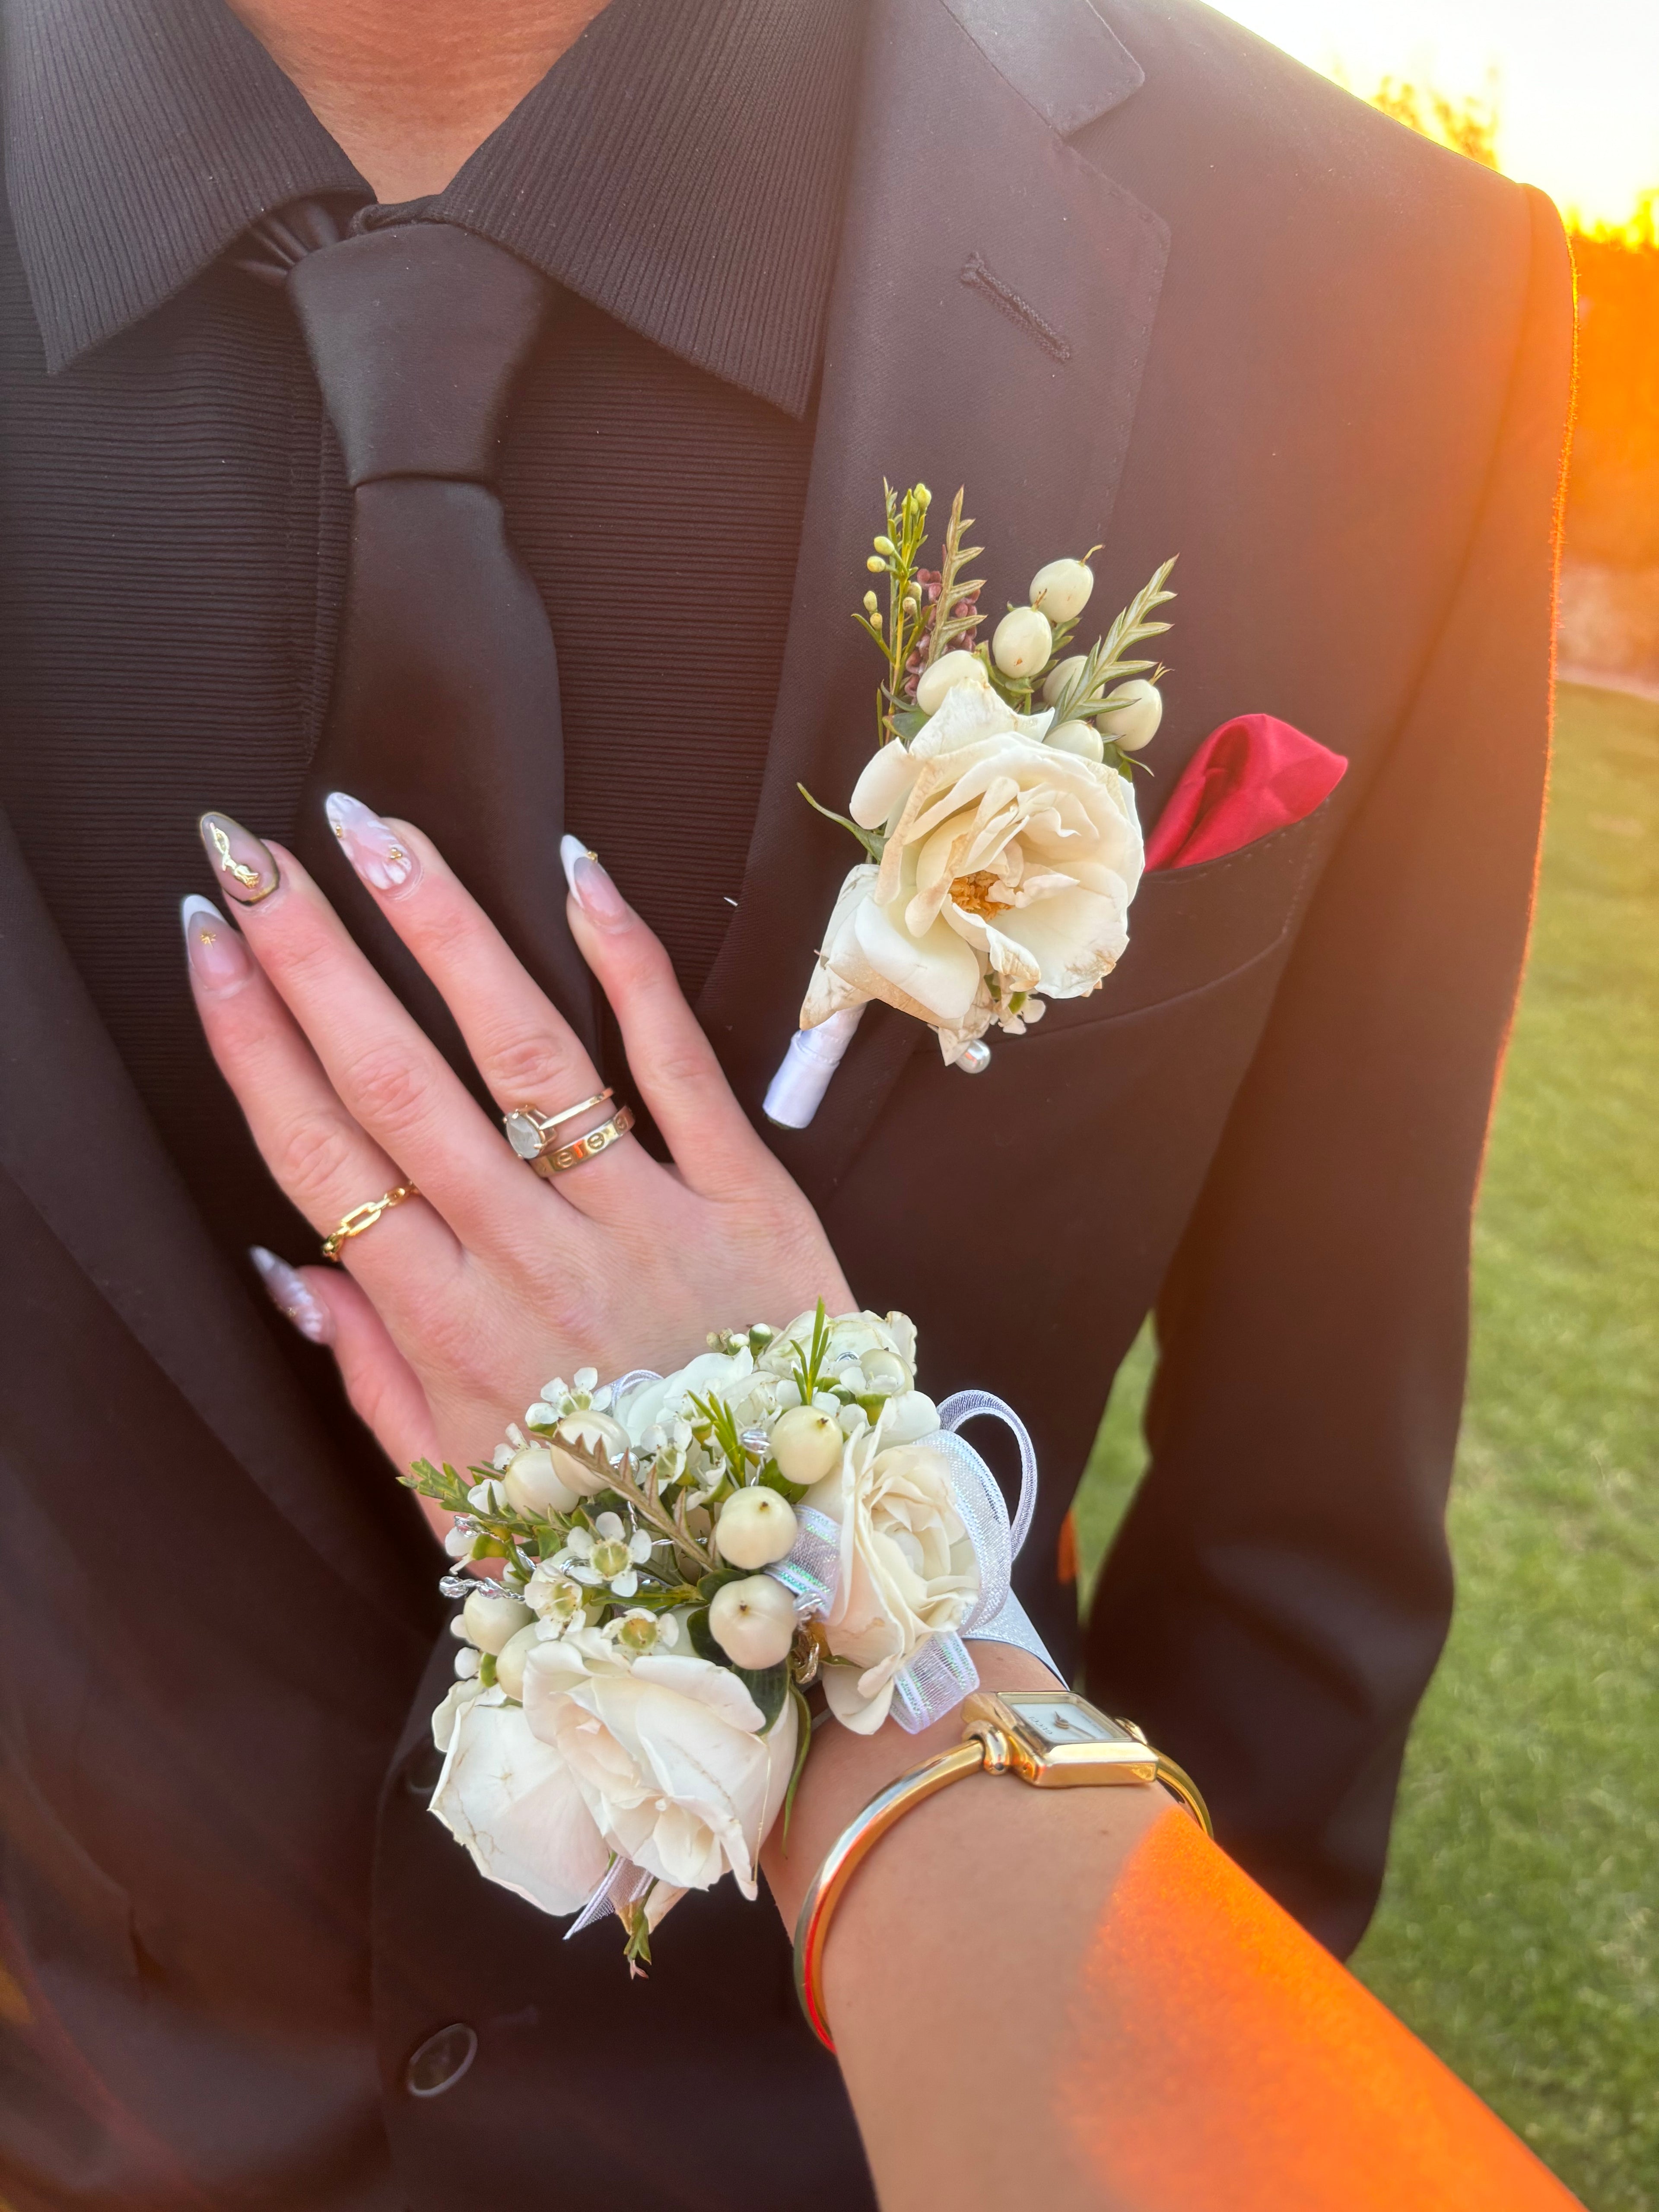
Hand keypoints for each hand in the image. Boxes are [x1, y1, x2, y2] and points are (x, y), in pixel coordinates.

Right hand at [185, 798, 851, 1527]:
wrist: (793, 1563)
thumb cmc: (612, 1528)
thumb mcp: (463, 1491)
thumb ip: (373, 1378)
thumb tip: (289, 1268)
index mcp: (456, 1337)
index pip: (328, 1161)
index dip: (254, 1045)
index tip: (210, 947)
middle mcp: (538, 1266)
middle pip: (402, 1087)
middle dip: (316, 961)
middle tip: (255, 853)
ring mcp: (647, 1223)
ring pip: (528, 1054)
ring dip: (445, 934)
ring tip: (379, 835)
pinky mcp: (749, 1199)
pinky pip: (681, 1066)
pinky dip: (629, 966)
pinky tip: (574, 874)